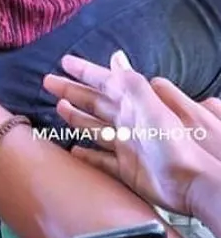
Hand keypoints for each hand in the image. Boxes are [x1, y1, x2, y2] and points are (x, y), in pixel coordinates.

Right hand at [43, 51, 213, 214]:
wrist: (189, 181)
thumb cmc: (171, 140)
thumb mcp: (150, 104)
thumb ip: (130, 82)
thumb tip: (115, 56)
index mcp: (131, 103)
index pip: (103, 81)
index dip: (84, 70)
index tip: (64, 61)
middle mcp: (126, 121)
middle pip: (93, 102)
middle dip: (71, 90)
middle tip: (48, 81)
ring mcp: (124, 145)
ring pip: (93, 127)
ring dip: (76, 116)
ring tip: (58, 106)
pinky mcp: (125, 169)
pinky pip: (100, 159)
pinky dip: (86, 154)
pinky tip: (73, 149)